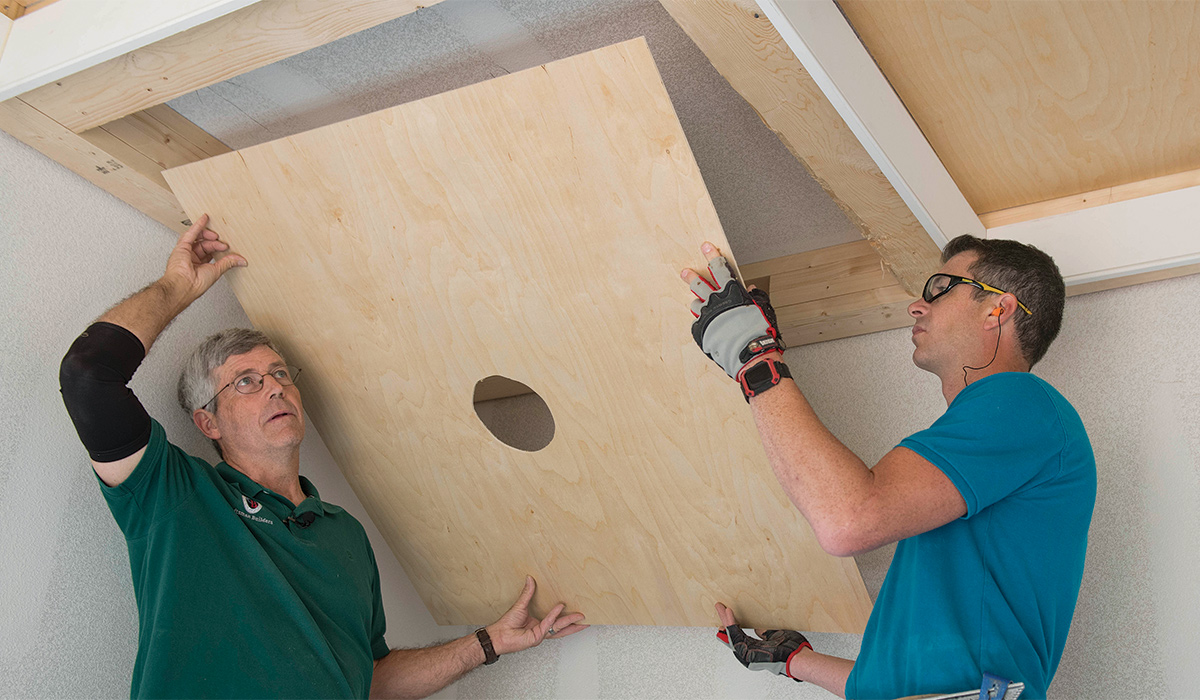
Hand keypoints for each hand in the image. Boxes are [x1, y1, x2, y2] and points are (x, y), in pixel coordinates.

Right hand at [162, 214, 246, 303]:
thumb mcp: (216, 271)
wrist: (184, 285)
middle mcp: (192, 259)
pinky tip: (205, 218)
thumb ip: (228, 263)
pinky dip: (198, 225)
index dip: (219, 249)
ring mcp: (186, 252)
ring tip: (215, 235)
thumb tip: (241, 261)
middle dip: (215, 243)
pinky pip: (190, 233)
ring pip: (197, 238)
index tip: (227, 248)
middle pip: (205, 245)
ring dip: (208, 235)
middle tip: (223, 243)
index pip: (210, 253)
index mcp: (199, 267)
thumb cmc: (195, 284)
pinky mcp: (181, 247)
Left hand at [486, 576, 586, 655]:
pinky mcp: (537, 636)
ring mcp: (541, 634)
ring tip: (581, 617)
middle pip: (562, 626)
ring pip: (559, 627)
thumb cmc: (507, 623)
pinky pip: (548, 624)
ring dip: (571, 622)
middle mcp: (542, 629)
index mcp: (539, 622)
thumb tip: (530, 579)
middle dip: (574, 622)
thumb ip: (527, 593)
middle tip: (585, 617)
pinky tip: (560, 608)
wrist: (499, 635)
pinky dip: (554, 615)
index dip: (566, 615)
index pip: (556, 619)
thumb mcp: (520, 604)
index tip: (575, 609)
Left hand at [680, 242, 783, 379]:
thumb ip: (756, 296)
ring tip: (698, 304)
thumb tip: (752, 289)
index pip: (718, 267)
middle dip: (691, 276)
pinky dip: (703, 323)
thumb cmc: (759, 331)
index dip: (711, 255)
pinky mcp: (701, 331)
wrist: (749, 353)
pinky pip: (698, 323)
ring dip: (698, 302)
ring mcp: (706, 316)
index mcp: (731, 292)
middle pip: (698, 284)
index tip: (705, 247)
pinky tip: (708, 326)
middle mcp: (715, 301)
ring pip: (696, 304)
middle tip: (685, 272)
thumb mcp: (763, 308)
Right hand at [715, 602, 810, 681]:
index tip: (727, 614)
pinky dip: (731, 625)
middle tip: (719, 607)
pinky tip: (729, 615)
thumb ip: (765, 633)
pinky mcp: (748, 655)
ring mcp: (748, 656)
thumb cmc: (792, 649)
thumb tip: (758, 629)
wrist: (798, 658)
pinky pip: (736, 637)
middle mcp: (750, 654)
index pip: (740, 636)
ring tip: (722, 608)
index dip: (732, 625)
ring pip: (732, 636)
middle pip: (733, 635)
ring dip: (726, 621)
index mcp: (756, 650)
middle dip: (724, 621)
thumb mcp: (776, 636)